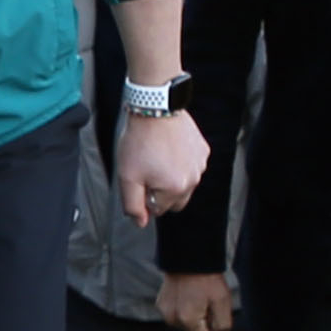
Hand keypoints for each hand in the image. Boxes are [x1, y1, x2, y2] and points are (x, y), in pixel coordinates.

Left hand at [114, 108, 209, 225]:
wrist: (155, 109)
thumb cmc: (140, 141)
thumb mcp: (127, 177)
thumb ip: (133, 205)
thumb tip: (141, 222)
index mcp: (175, 190)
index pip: (157, 209)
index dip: (144, 196)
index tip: (139, 178)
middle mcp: (193, 180)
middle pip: (175, 200)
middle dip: (161, 191)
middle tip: (147, 170)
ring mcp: (200, 165)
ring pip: (184, 183)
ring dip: (172, 177)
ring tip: (158, 156)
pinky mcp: (203, 150)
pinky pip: (192, 166)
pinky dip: (182, 162)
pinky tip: (169, 148)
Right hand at [160, 271, 233, 330]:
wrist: (189, 257)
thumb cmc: (207, 278)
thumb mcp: (222, 300)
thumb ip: (223, 324)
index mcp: (187, 320)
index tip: (216, 316)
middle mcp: (172, 319)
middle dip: (203, 323)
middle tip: (208, 303)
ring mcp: (165, 312)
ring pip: (185, 325)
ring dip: (194, 316)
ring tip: (198, 297)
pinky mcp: (161, 304)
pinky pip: (177, 315)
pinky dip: (184, 309)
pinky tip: (189, 294)